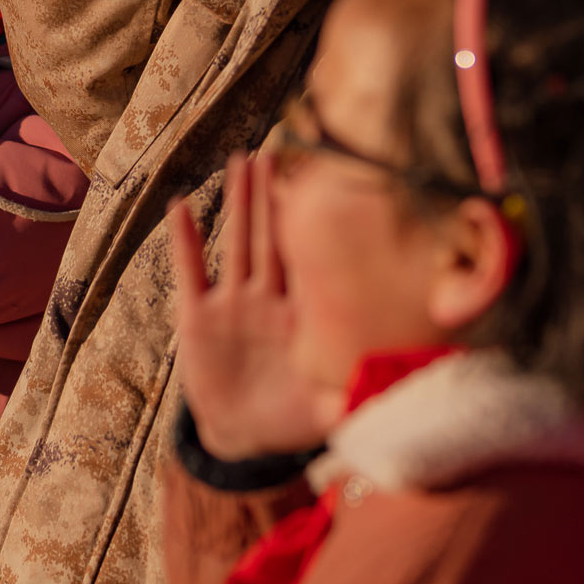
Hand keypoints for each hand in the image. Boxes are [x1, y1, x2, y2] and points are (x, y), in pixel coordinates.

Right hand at [169, 152, 333, 459]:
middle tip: (279, 149)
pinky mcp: (199, 319)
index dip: (312, 225)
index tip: (322, 183)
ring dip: (237, 203)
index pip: (309, 261)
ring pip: (236, 244)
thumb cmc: (294, 418)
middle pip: (272, 238)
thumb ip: (363, 394)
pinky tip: (178, 207)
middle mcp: (268, 300)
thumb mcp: (332, 409)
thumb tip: (405, 385)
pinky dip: (184, 242)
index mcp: (303, 316)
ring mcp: (233, 305)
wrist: (243, 434)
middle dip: (274, 195)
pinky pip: (190, 273)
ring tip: (240, 160)